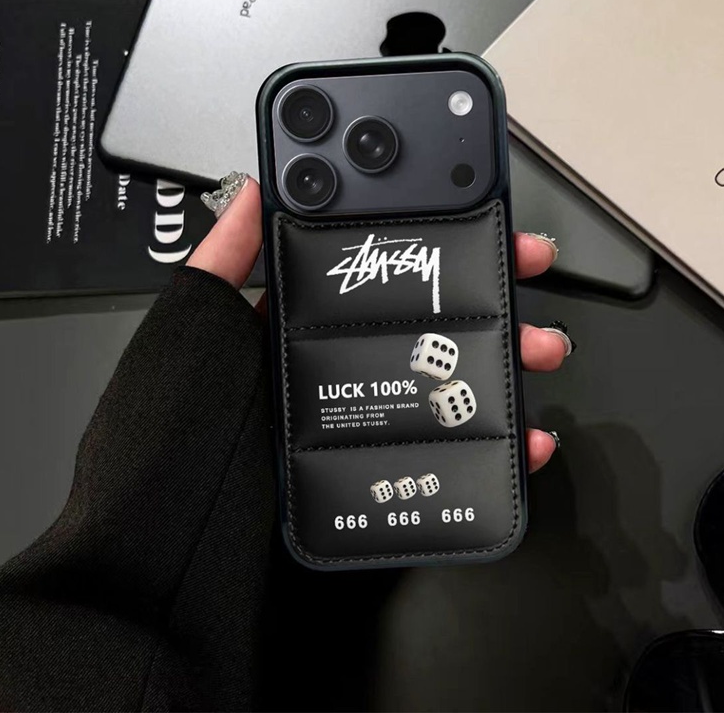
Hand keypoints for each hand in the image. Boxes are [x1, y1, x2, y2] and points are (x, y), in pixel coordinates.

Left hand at [189, 177, 570, 471]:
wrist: (182, 538)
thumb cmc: (182, 424)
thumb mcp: (199, 324)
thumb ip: (225, 257)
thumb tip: (252, 186)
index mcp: (310, 323)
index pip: (385, 267)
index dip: (437, 237)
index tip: (480, 214)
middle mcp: (350, 363)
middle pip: (438, 316)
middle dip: (495, 286)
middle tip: (530, 264)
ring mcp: (375, 415)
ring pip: (462, 377)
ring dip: (514, 357)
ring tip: (541, 347)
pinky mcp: (391, 465)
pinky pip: (461, 451)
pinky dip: (506, 444)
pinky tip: (529, 436)